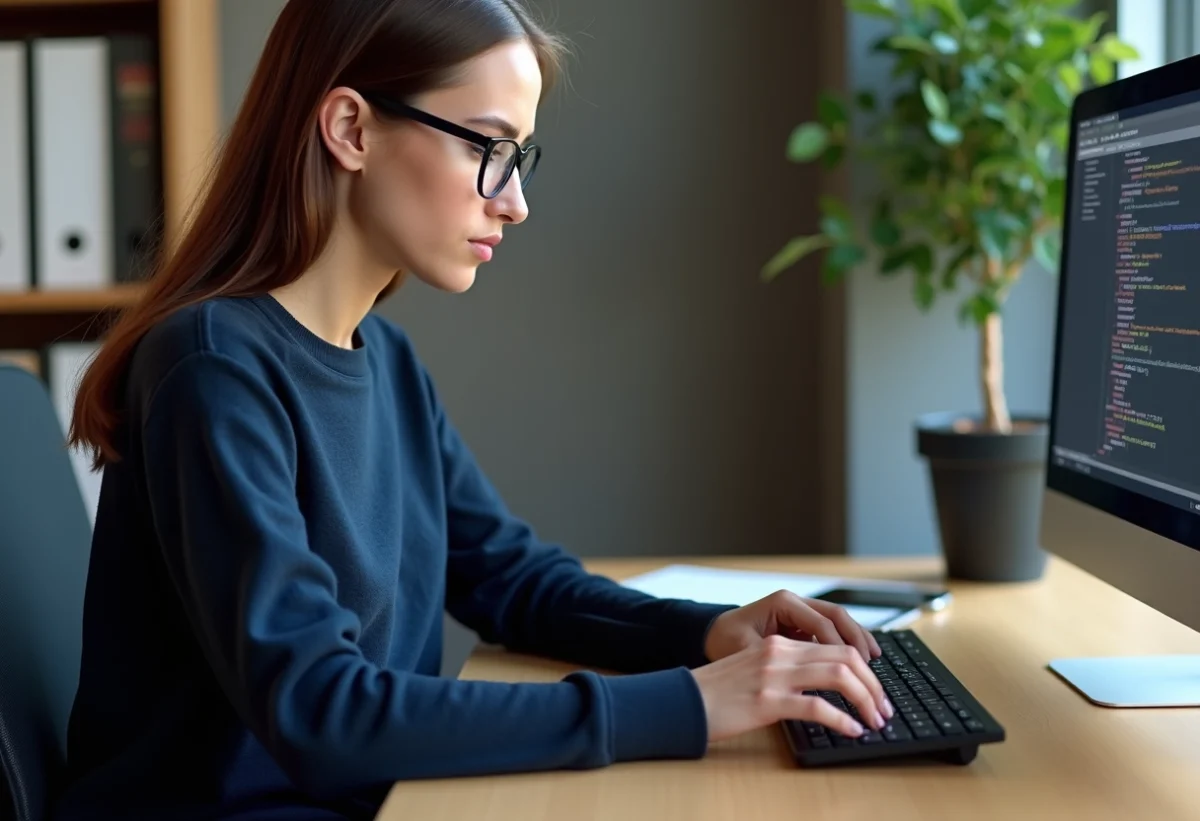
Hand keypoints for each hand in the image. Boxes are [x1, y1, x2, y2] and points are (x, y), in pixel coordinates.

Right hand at [690, 634, 893, 741]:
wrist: (682, 700)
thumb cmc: (716, 692)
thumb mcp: (753, 669)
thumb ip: (785, 670)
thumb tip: (821, 689)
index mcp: (778, 643)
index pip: (836, 646)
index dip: (864, 669)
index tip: (875, 692)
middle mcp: (780, 652)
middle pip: (845, 657)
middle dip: (874, 685)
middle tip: (884, 708)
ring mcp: (774, 675)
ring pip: (839, 677)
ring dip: (866, 700)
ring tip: (875, 720)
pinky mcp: (767, 700)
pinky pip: (817, 707)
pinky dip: (842, 720)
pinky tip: (851, 730)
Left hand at [703, 589, 881, 663]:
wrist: (711, 633)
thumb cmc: (724, 641)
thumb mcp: (744, 650)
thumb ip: (774, 659)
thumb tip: (802, 676)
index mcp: (782, 603)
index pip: (822, 624)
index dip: (841, 647)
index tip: (856, 670)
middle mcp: (795, 602)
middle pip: (837, 617)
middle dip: (858, 642)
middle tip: (873, 667)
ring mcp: (800, 611)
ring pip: (839, 621)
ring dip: (858, 640)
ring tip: (875, 662)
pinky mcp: (802, 623)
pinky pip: (831, 630)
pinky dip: (847, 643)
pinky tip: (862, 658)